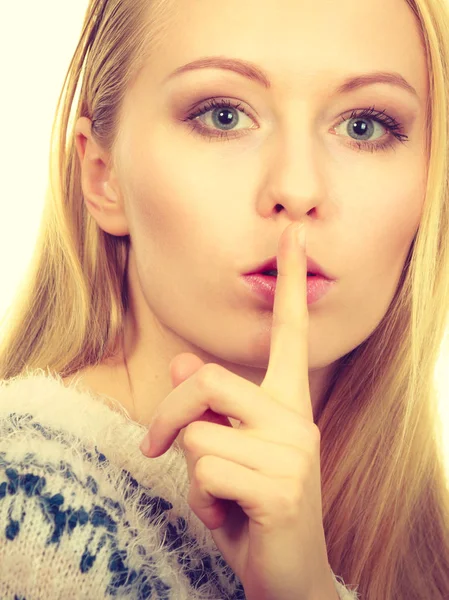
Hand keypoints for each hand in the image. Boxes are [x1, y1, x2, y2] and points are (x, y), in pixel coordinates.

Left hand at [140, 223, 333, 599]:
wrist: (286, 572)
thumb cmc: (249, 503)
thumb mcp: (222, 449)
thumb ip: (206, 406)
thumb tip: (180, 361)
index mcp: (286, 402)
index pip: (289, 333)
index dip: (292, 283)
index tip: (294, 235)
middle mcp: (296, 418)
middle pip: (207, 380)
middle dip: (168, 416)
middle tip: (154, 447)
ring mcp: (294, 452)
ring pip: (198, 433)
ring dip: (190, 470)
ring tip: (222, 495)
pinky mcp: (283, 488)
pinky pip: (206, 472)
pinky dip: (202, 501)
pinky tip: (231, 518)